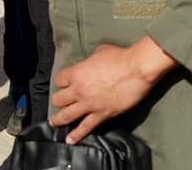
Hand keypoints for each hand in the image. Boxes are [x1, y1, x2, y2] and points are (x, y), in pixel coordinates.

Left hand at [50, 39, 176, 143]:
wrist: (137, 70)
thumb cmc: (120, 57)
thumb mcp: (100, 52)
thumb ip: (91, 61)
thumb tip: (91, 64)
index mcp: (77, 73)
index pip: (59, 79)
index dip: (61, 81)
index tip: (63, 84)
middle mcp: (79, 90)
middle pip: (59, 99)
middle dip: (58, 101)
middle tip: (59, 103)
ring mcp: (89, 104)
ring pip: (67, 115)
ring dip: (59, 120)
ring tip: (54, 123)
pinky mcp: (101, 115)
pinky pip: (85, 127)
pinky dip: (77, 135)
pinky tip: (70, 140)